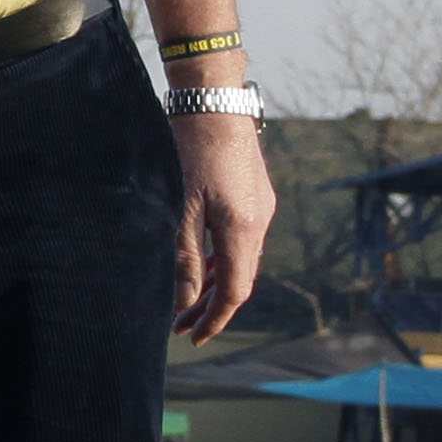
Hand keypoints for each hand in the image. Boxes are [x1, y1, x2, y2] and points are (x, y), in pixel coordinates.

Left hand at [168, 111, 275, 342]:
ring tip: (185, 304)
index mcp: (244, 230)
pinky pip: (241, 242)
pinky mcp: (255, 198)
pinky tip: (201, 268)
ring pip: (240, 262)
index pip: (234, 292)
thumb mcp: (184, 207)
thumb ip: (186, 255)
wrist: (216, 103)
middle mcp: (260, 224)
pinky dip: (221, 261)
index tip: (194, 337)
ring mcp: (260, 210)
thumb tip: (185, 299)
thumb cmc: (194, 151)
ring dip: (214, 285)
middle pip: (238, 281)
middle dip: (211, 308)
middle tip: (181, 328)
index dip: (215, 319)